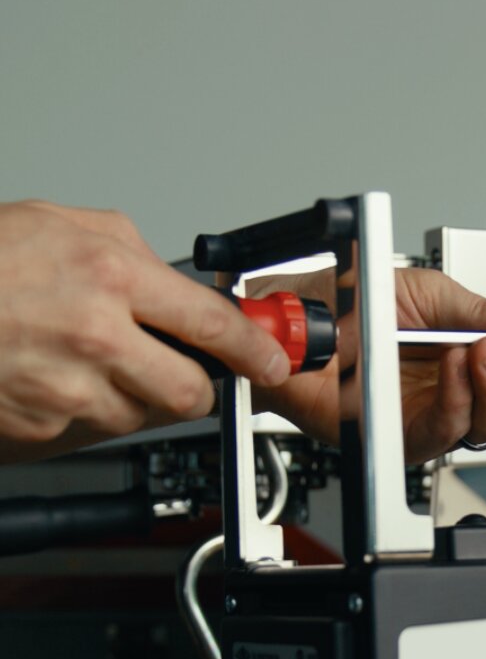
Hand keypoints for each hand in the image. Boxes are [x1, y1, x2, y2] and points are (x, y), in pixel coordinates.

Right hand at [0, 201, 295, 461]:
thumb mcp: (58, 224)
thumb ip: (127, 251)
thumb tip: (173, 282)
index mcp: (110, 276)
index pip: (213, 324)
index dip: (255, 347)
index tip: (272, 360)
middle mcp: (96, 338)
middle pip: (188, 392)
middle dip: (190, 384)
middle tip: (173, 367)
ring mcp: (67, 391)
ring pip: (137, 418)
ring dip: (126, 398)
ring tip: (82, 360)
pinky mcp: (41, 430)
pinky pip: (86, 434)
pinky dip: (78, 413)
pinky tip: (49, 377)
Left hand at [260, 264, 485, 461]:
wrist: (291, 318)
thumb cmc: (341, 301)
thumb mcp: (428, 292)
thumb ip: (484, 313)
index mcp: (466, 352)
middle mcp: (452, 389)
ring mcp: (428, 416)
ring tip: (484, 352)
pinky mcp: (398, 437)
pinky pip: (445, 432)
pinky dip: (458, 400)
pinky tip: (455, 370)